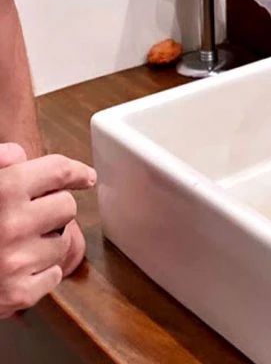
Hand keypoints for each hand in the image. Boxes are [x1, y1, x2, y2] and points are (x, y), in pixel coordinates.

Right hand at [0, 143, 95, 317]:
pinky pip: (54, 275)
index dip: (76, 171)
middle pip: (67, 206)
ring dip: (47, 243)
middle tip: (31, 218)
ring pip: (63, 242)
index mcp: (3, 190)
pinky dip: (42, 273)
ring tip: (17, 246)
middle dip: (54, 210)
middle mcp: (12, 223)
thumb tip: (17, 154)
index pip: (58, 171)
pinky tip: (18, 269)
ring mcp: (16, 261)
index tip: (86, 176)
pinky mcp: (18, 293)